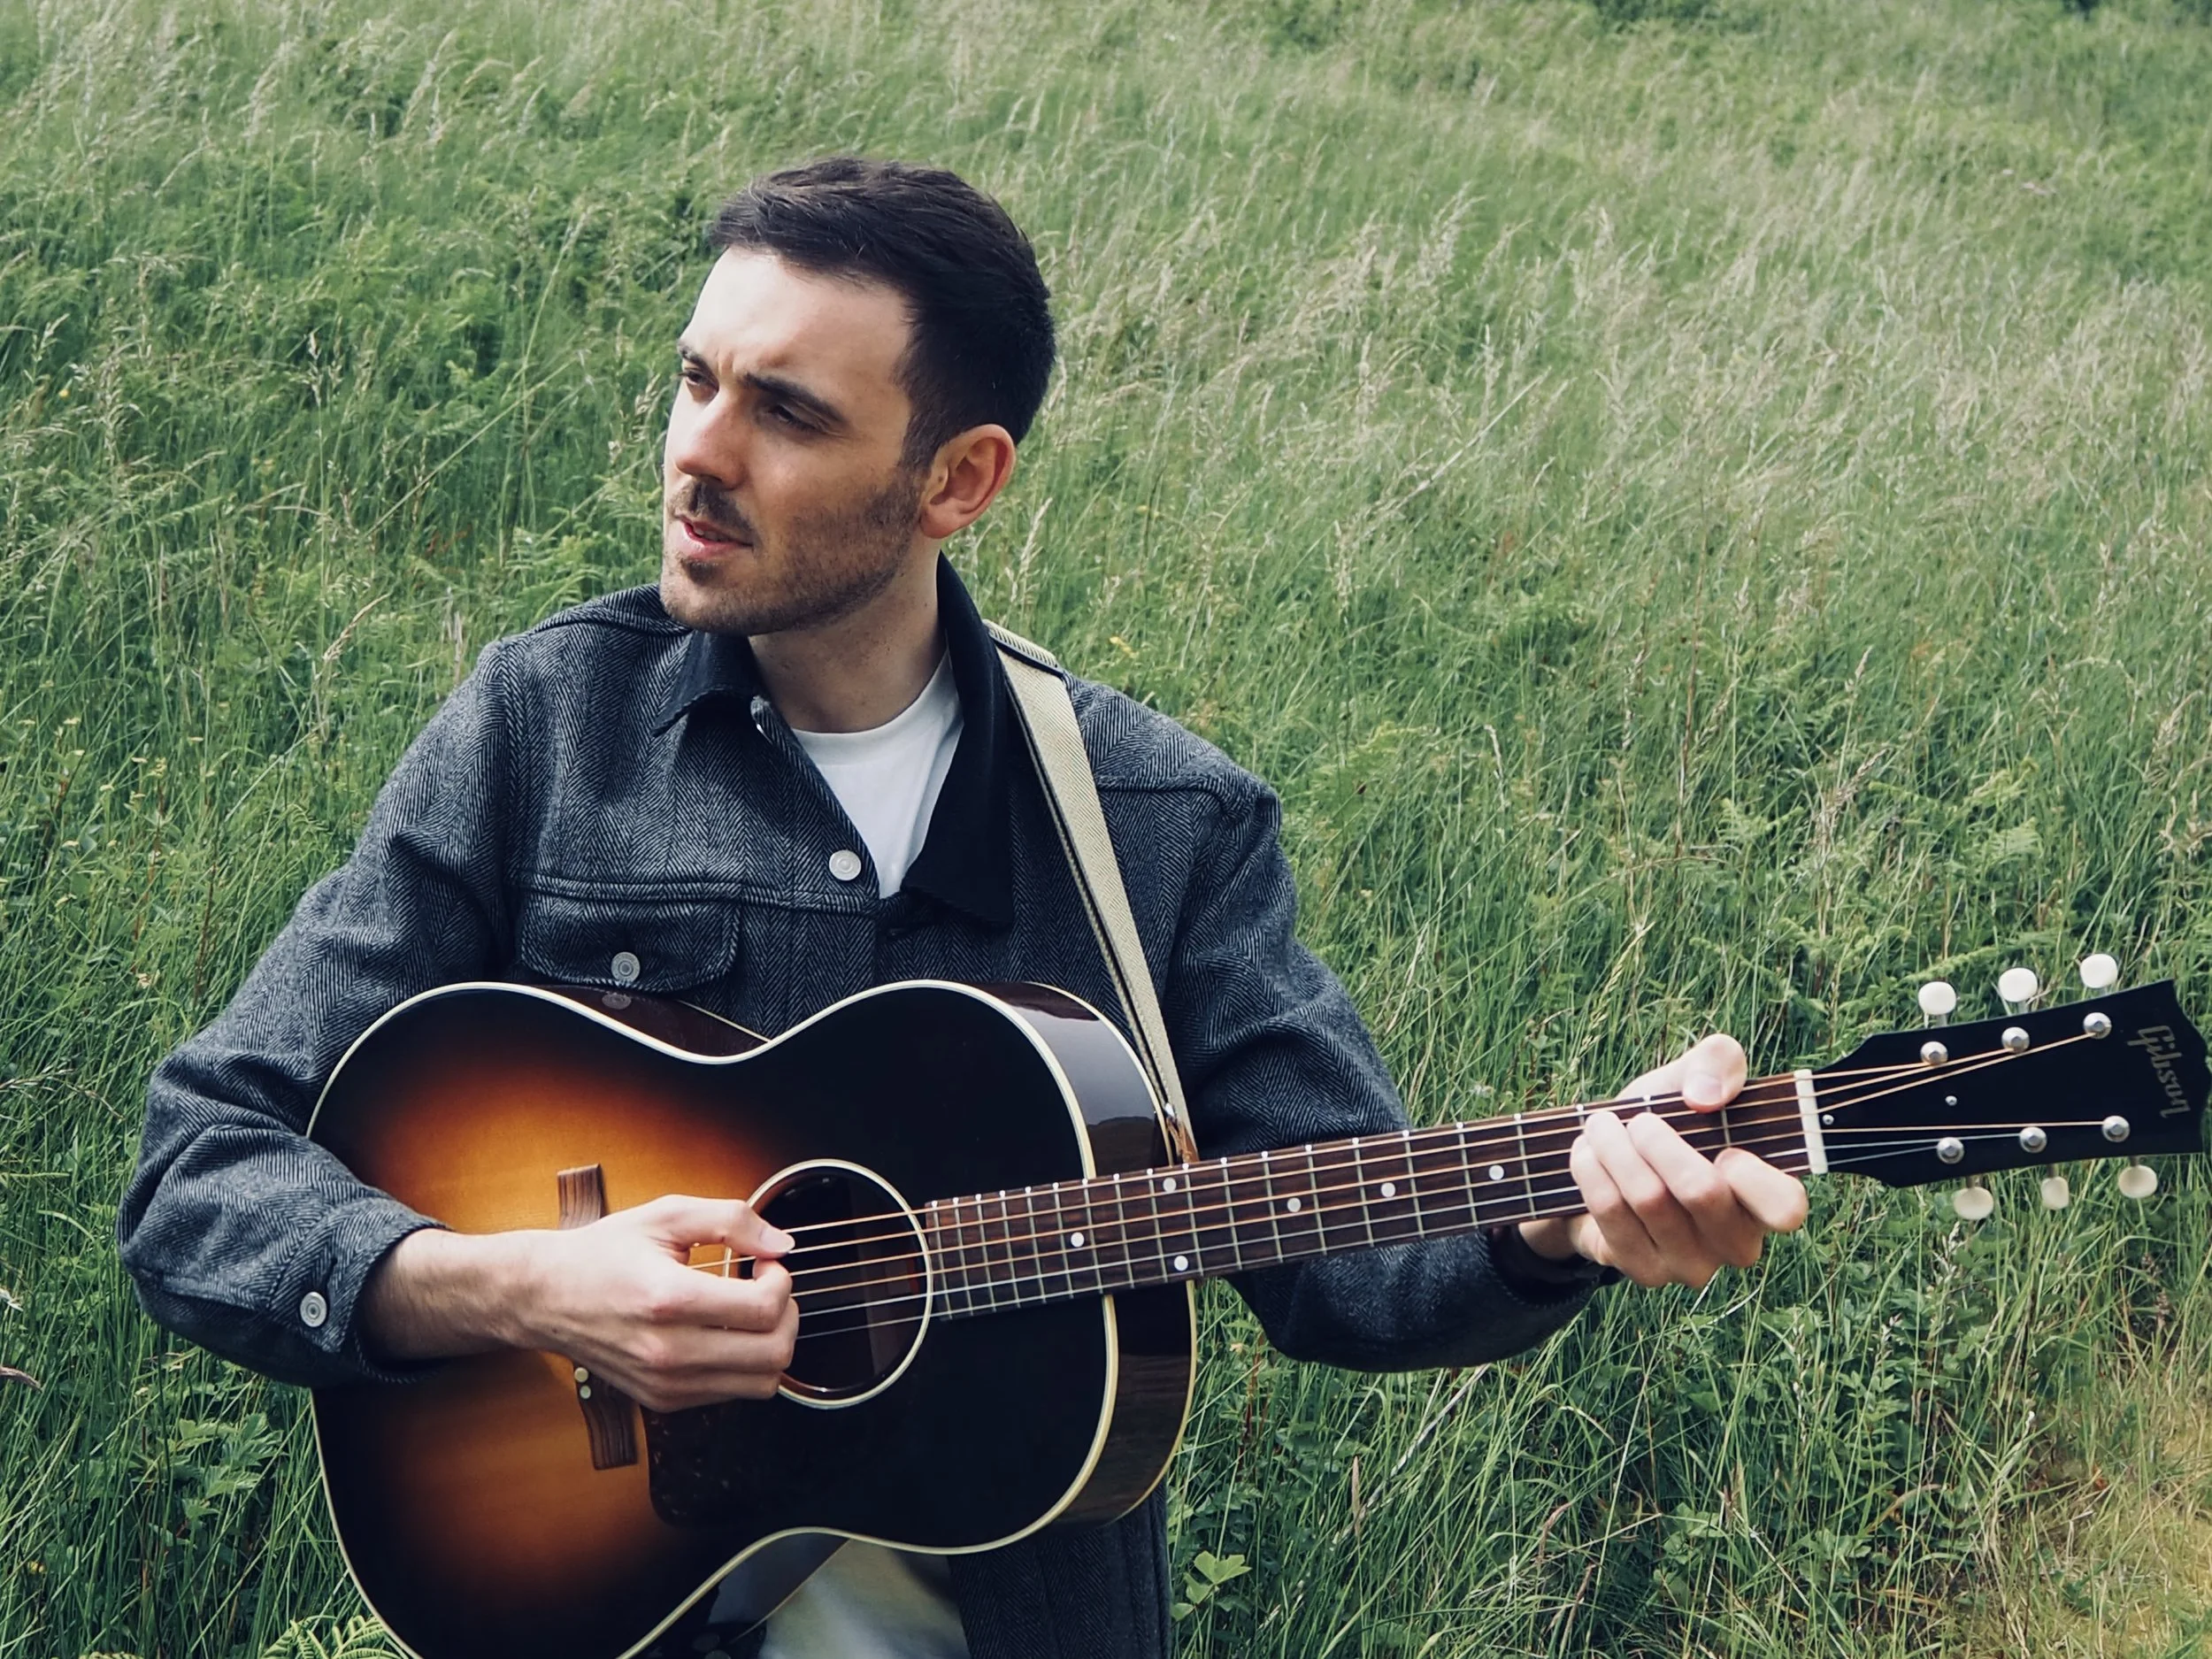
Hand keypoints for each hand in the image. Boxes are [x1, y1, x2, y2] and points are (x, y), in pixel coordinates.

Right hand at [365, 1194, 797, 1411]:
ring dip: (771, 1345)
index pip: (765, 1309)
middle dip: (787, 1316)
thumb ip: (732, 1220)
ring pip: (761, 1384)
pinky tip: (723, 1332)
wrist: (545, 1297)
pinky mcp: (663, 1401)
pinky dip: (743, 1365)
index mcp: (669, 1299)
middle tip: (768, 1289)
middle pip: (773, 1355)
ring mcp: (665, 1384)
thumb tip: (783, 1245)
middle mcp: (668, 1352)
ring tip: (749, 1313)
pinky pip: (732, 1394)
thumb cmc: (604, 1253)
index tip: (766, 1264)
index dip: (782, 1281)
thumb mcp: (666, 1215)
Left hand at [1517, 1034, 1807, 1287]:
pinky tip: (1587, 1154)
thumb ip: (1719, 1062)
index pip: (1786, 1207)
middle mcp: (1736, 1242)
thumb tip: (1706, 1095)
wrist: (1602, 1167)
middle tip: (1638, 1120)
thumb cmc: (1666, 1125)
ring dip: (1615, 1149)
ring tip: (1601, 1127)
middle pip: (1701, 1191)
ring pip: (1648, 1199)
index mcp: (1764, 1199)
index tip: (1722, 1145)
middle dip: (1657, 1140)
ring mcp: (1691, 1265)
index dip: (1752, 1174)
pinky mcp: (1644, 1271)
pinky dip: (1592, 1171)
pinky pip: (1611, 1213)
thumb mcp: (1691, 1081)